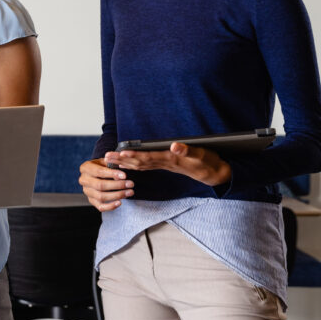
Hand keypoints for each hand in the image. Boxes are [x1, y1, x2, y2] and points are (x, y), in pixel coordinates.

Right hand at [79, 158, 133, 211]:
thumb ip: (113, 166)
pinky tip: (120, 202)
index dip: (112, 174)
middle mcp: (83, 180)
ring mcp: (86, 192)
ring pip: (101, 196)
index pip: (99, 172)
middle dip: (117, 185)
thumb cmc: (103, 165)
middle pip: (100, 185)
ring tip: (129, 192)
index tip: (125, 176)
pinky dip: (110, 206)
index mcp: (85, 168)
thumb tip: (121, 176)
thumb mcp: (106, 161)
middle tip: (131, 184)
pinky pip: (100, 207)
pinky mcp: (91, 200)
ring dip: (117, 195)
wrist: (96, 173)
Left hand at [106, 142, 231, 188]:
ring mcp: (164, 165)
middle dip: (122, 160)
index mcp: (170, 160)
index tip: (120, 153)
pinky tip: (125, 163)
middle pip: (140, 162)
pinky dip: (134, 164)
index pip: (148, 158)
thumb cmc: (208, 162)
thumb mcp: (201, 155)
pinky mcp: (166, 164)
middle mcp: (164, 163)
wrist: (214, 174)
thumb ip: (188, 151)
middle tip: (106, 157)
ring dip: (124, 162)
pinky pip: (146, 165)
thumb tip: (175, 146)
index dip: (134, 156)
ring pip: (141, 165)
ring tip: (109, 159)